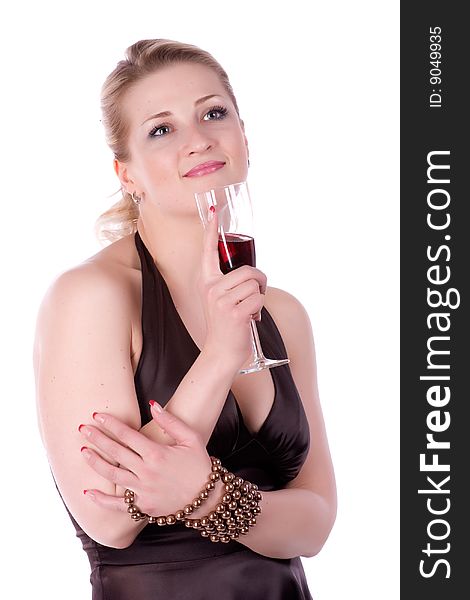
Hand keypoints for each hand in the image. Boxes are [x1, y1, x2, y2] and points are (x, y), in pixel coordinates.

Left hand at [80, 402, 212, 516]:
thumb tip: (152, 404)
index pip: (127, 435)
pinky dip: (101, 500)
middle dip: (97, 439)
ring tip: (83, 451)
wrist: (208, 497)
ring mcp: (143, 491)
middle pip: (116, 453)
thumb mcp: (191, 438)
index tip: (97, 416)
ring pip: (113, 476)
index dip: (111, 424)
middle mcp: (147, 472)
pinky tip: (88, 491)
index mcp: (157, 453)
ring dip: (96, 463)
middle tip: (83, 429)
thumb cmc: (199, 464)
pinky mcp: (143, 507)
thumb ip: (170, 421)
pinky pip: (117, 505)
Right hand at [198, 208, 266, 363]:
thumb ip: (230, 283)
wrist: (221, 352)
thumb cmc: (226, 324)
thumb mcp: (220, 299)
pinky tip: (249, 319)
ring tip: (248, 309)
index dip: (211, 229)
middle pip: (248, 270)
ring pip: (255, 285)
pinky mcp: (235, 312)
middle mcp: (211, 288)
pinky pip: (259, 299)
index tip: (212, 209)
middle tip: (254, 296)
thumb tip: (252, 274)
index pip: (208, 251)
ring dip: (259, 297)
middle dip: (259, 283)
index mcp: (207, 281)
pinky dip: (260, 309)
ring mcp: (222, 300)